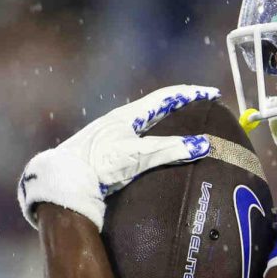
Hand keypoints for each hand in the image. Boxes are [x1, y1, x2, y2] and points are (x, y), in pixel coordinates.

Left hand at [18, 84, 219, 229]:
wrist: (63, 183)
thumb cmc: (98, 165)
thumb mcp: (137, 155)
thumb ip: (170, 150)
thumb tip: (204, 144)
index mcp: (128, 116)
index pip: (166, 97)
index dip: (191, 94)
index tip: (212, 94)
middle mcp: (121, 124)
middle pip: (157, 110)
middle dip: (181, 108)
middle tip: (203, 110)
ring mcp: (114, 140)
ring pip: (148, 127)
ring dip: (168, 125)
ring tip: (187, 131)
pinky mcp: (109, 157)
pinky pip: (141, 143)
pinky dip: (157, 144)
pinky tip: (160, 156)